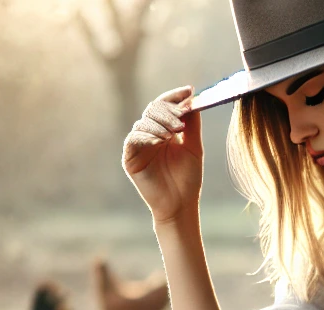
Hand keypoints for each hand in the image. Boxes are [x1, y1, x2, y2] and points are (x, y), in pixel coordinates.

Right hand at [122, 86, 202, 224]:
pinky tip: (161, 140)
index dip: (175, 96)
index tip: (189, 91)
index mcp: (164, 130)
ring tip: (174, 133)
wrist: (180, 205)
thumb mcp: (193, 148)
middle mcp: (149, 134)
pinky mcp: (129, 157)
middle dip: (169, 111)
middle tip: (182, 119)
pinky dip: (148, 135)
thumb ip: (192, 125)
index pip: (165, 105)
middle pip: (154, 109)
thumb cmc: (187, 180)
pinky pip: (135, 138)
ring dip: (160, 123)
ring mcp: (138, 145)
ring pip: (144, 121)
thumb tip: (193, 100)